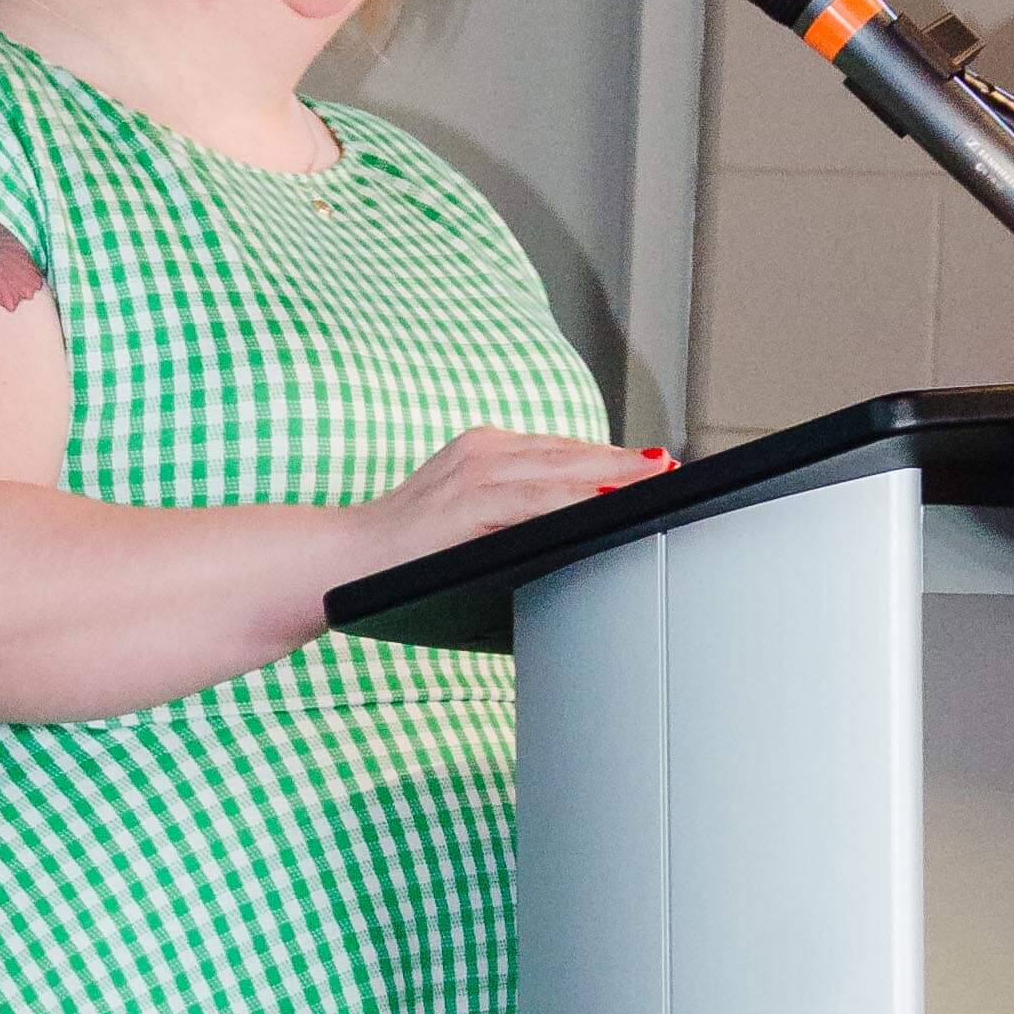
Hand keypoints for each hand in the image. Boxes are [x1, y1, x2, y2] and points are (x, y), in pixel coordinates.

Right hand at [345, 424, 679, 575]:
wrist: (343, 564)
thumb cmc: (405, 555)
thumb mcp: (465, 521)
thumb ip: (510, 515)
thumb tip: (567, 533)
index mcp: (482, 450)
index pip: (560, 449)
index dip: (608, 457)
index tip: (651, 464)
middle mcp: (481, 451)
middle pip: (570, 453)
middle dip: (623, 463)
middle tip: (669, 468)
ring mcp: (474, 473)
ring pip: (561, 470)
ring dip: (613, 476)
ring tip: (655, 481)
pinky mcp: (468, 503)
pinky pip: (536, 501)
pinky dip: (575, 501)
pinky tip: (607, 504)